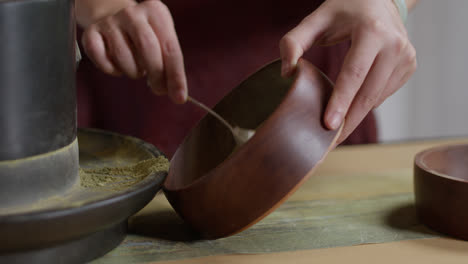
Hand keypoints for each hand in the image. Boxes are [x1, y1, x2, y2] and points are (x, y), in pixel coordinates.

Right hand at [81, 0, 186, 103]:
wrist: (113, 19)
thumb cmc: (144, 36)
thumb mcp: (162, 42)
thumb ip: (170, 65)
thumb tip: (177, 93)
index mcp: (155, 12)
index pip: (170, 48)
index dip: (176, 75)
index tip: (179, 96)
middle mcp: (132, 13)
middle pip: (148, 49)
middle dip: (156, 75)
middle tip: (158, 89)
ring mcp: (109, 22)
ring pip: (124, 58)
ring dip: (133, 71)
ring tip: (137, 68)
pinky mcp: (91, 33)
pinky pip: (103, 61)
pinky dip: (112, 70)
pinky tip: (118, 66)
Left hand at [280, 0, 416, 142]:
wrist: (381, 0)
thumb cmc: (345, 9)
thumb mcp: (316, 18)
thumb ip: (294, 41)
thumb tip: (287, 72)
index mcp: (372, 31)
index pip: (354, 74)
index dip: (340, 102)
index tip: (329, 126)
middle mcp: (395, 45)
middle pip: (368, 93)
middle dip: (348, 120)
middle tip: (329, 142)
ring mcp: (406, 57)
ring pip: (377, 98)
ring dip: (356, 115)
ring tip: (336, 127)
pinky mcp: (409, 66)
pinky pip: (383, 94)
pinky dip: (366, 103)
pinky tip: (352, 105)